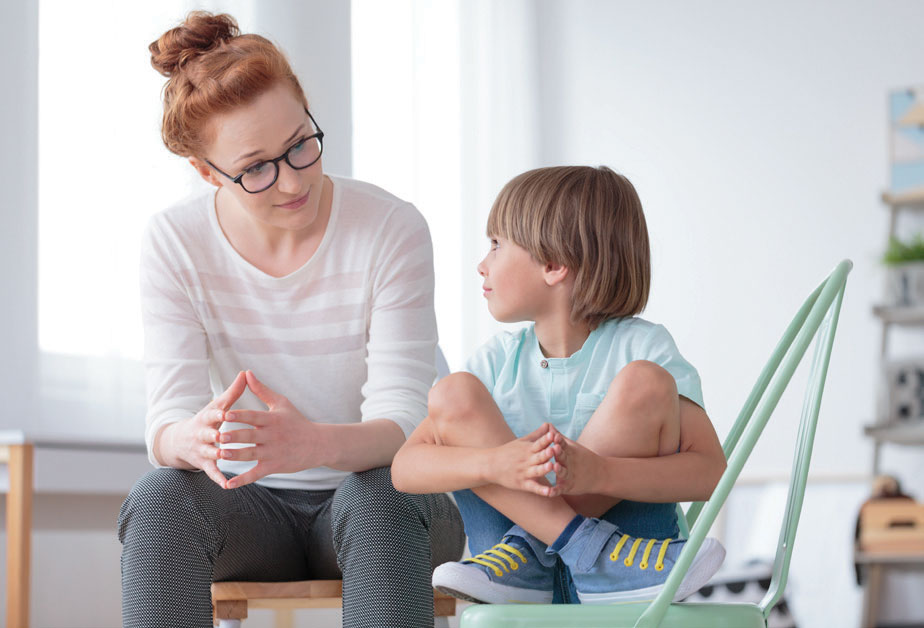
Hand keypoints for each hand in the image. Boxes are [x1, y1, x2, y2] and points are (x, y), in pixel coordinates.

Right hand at [159, 370, 247, 488]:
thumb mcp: (217, 405)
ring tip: (226, 456)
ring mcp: (202, 450)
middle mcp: (202, 434)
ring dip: (217, 454)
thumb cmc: (207, 420)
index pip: (212, 415)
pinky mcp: (204, 464)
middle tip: (223, 436)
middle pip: (208, 434)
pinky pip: (212, 472)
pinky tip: (227, 485)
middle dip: (214, 435)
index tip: (226, 413)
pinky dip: (218, 478)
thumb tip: (246, 372)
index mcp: (206, 418)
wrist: (180, 441)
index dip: (218, 414)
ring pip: (209, 453)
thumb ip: (233, 392)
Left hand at [219, 370, 322, 489]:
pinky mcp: (274, 466)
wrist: (318, 444)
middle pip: (250, 436)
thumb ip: (262, 390)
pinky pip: (256, 474)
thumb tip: (246, 373)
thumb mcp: (281, 403)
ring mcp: (273, 452)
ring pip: (251, 454)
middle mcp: (272, 436)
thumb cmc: (297, 422)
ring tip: (220, 455)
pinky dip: (242, 480)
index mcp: (272, 420)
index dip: (240, 416)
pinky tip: (228, 484)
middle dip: (235, 436)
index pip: (253, 416)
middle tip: (219, 436)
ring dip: (236, 455)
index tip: (225, 414)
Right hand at [489, 423, 563, 496]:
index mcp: (528, 449)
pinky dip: (541, 490)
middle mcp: (527, 461)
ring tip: (552, 466)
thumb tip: (549, 424)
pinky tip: (550, 492)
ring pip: (537, 471)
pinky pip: (534, 487)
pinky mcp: (523, 484)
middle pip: (539, 456)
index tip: (553, 434)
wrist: (490, 465)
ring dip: (544, 469)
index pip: (539, 443)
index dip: (546, 439)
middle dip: (547, 453)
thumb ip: (537, 434)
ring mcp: (525, 473)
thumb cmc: (508, 452)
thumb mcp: (522, 441)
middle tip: (555, 449)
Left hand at [541, 425, 602, 496]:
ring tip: (554, 467)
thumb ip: (558, 437)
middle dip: (559, 453)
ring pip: (563, 472)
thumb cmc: (582, 458)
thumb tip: (548, 425)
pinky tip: (549, 492)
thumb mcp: (572, 447)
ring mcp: (570, 475)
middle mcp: (570, 463)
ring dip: (559, 470)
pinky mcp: (568, 487)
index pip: (563, 445)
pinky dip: (555, 491)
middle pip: (563, 457)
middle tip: (554, 448)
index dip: (559, 441)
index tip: (554, 435)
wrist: (600, 475)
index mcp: (569, 452)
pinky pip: (561, 489)